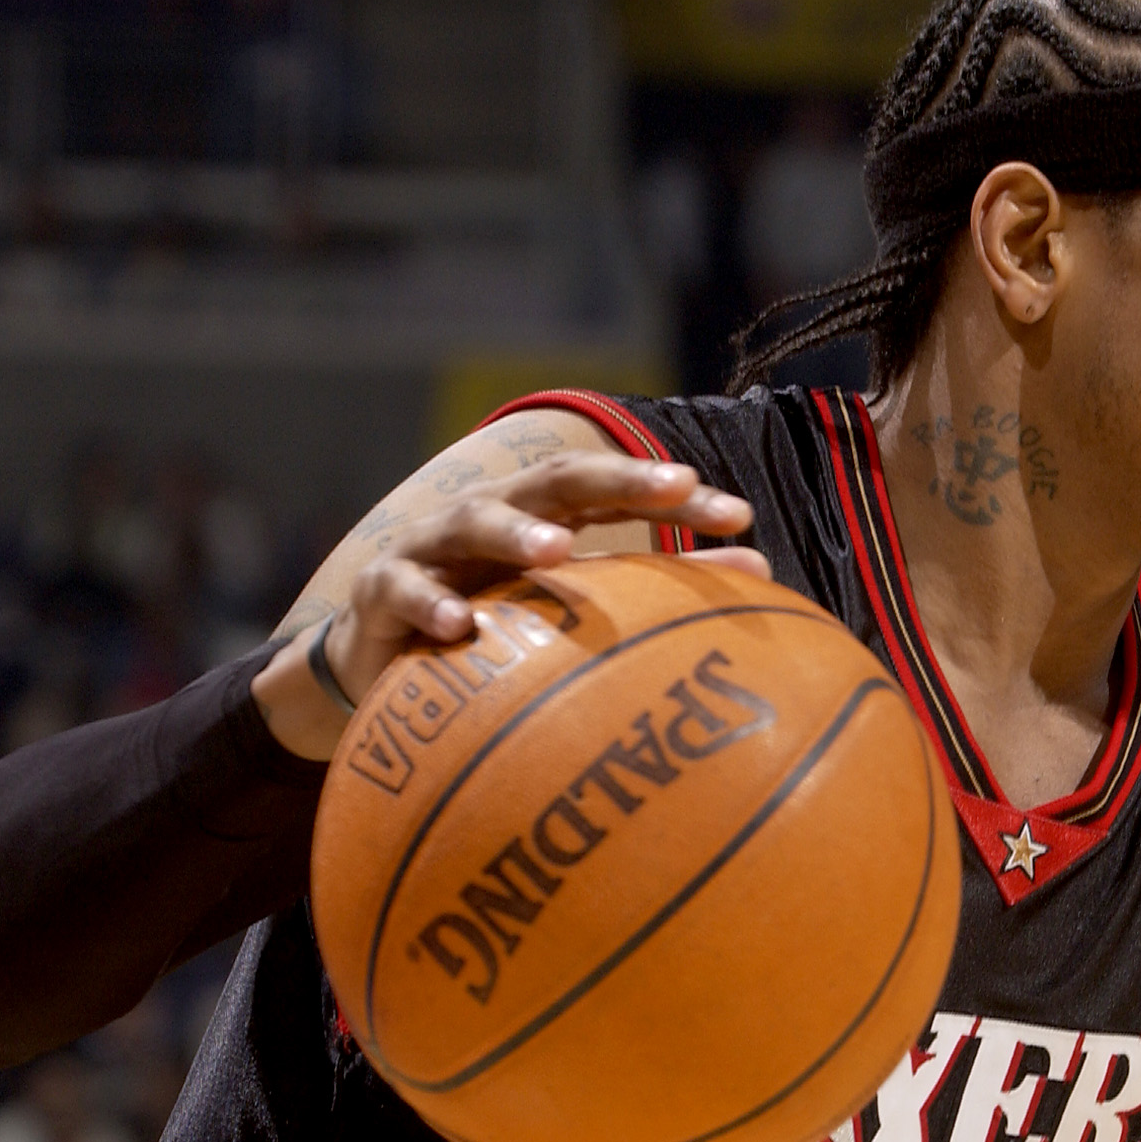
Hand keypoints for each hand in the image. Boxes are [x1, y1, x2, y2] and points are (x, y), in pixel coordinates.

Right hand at [259, 452, 767, 758]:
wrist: (380, 664)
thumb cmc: (495, 629)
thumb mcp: (569, 609)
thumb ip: (651, 590)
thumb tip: (761, 574)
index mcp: (544, 515)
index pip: (618, 492)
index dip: (675, 499)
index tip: (739, 516)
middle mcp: (492, 515)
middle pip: (555, 480)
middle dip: (615, 477)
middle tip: (674, 484)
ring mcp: (432, 547)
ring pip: (473, 520)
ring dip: (516, 530)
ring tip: (556, 549)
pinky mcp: (382, 591)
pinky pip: (406, 592)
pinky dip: (432, 606)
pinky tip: (462, 627)